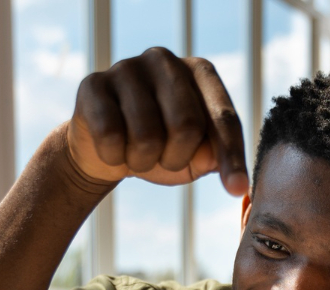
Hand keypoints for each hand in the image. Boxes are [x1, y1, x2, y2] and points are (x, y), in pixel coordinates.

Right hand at [67, 47, 247, 193]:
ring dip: (144, 162)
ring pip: (147, 135)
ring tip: (138, 154)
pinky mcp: (93, 84)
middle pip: (186, 125)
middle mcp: (165, 60)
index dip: (231, 157)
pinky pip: (110, 135)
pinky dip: (115, 157)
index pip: (224, 118)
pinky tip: (113, 149)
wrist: (107, 149)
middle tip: (166, 160)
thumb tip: (216, 165)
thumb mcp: (196, 156)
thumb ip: (213, 157)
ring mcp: (127, 67)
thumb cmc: (162, 148)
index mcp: (200, 72)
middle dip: (177, 158)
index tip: (236, 190)